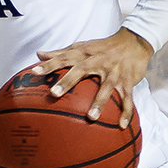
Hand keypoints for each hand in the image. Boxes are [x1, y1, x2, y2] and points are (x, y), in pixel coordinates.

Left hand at [33, 28, 153, 127]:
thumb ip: (60, 52)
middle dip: (68, 81)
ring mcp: (113, 72)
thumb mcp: (81, 46)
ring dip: (99, 102)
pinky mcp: (127, 81)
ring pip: (106, 87)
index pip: (63, 58)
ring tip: (91, 118)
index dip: (48, 64)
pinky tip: (121, 125)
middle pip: (81, 70)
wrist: (133, 42)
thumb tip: (38, 54)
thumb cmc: (102, 47)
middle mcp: (97, 61)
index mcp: (83, 54)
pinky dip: (126, 111)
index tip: (34, 72)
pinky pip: (128, 98)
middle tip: (54, 93)